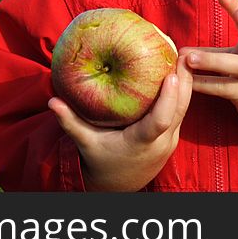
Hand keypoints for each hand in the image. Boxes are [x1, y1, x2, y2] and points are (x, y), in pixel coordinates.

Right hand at [48, 60, 192, 191]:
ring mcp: (170, 139)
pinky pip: (181, 110)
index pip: (162, 120)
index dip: (169, 98)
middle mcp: (161, 142)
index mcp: (142, 142)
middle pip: (181, 109)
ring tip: (182, 55)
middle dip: (184, 80)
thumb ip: (70, 122)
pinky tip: (177, 71)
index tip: (172, 75)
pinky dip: (181, 91)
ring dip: (186, 83)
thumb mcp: (85, 143)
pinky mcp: (173, 135)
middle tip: (182, 52)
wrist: (118, 185)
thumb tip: (52, 101)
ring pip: (185, 108)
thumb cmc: (100, 160)